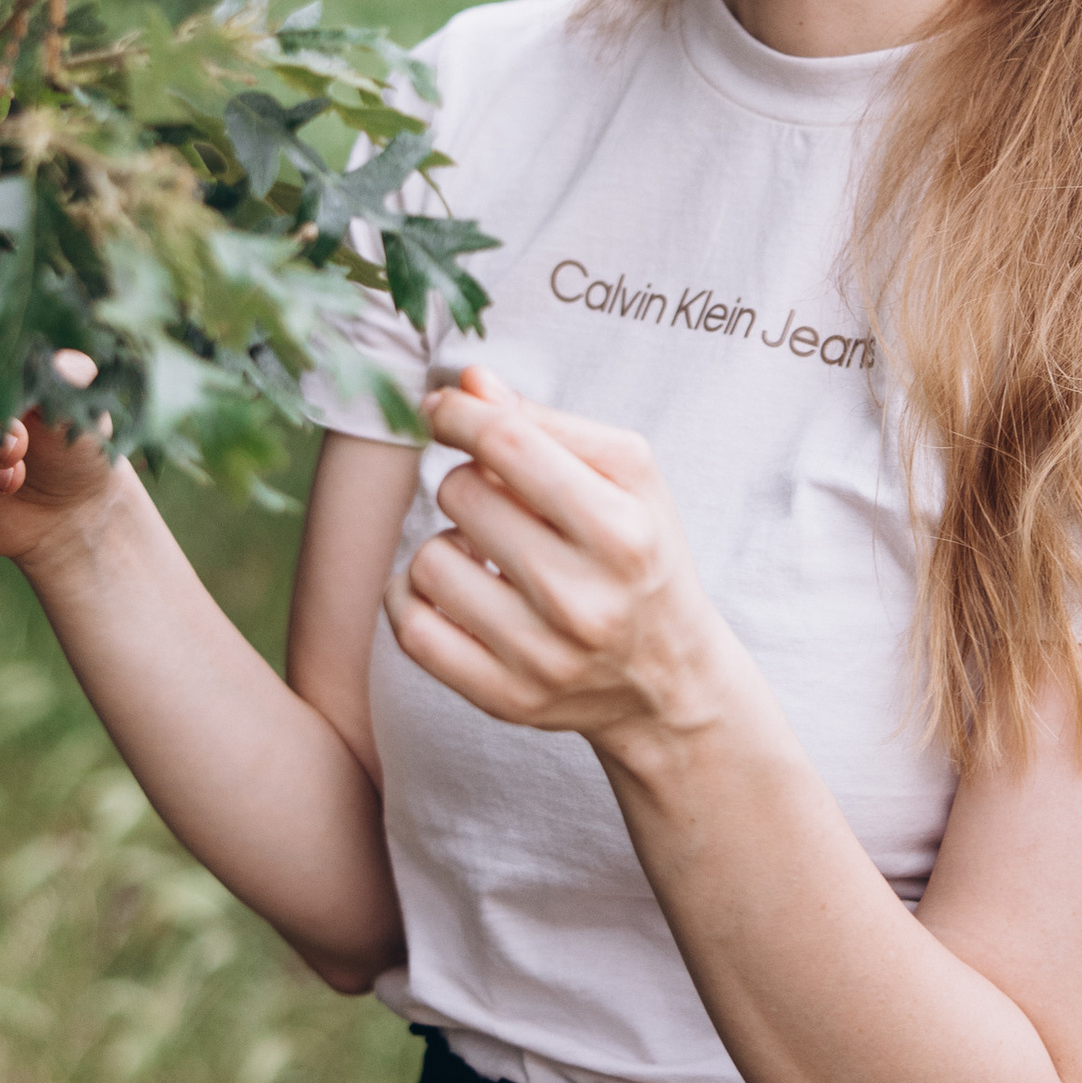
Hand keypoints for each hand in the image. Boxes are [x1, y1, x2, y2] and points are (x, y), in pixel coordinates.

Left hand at [384, 365, 745, 757]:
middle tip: (500, 503)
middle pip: (462, 494)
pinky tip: (450, 589)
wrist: (669, 679)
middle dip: (469, 482)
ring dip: (446, 544)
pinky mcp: (505, 699)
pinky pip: (412, 630)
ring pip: (429, 561)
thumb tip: (470, 383)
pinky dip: (413, 598)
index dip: (459, 413)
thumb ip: (548, 423)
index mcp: (622, 532)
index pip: (508, 444)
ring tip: (485, 554)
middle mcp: (583, 599)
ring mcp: (541, 657)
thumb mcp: (628, 479)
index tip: (446, 411)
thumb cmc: (642, 556)